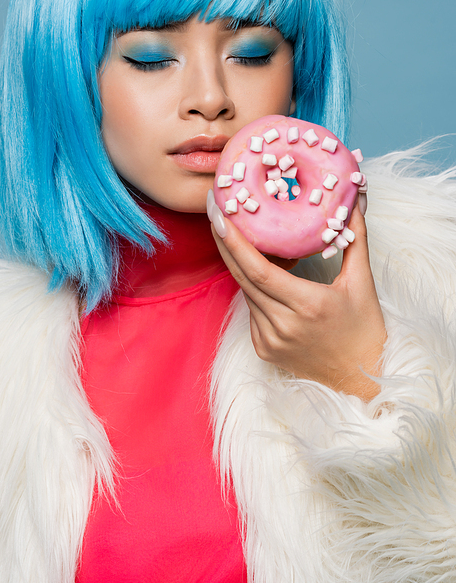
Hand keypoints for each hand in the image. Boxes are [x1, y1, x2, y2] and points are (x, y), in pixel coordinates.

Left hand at [210, 196, 385, 400]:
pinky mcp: (264, 350)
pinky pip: (252, 310)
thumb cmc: (365, 330)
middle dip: (225, 243)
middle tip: (217, 212)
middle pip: (242, 277)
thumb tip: (355, 202)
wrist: (361, 380)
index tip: (219, 216)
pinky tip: (263, 274)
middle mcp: (283, 325)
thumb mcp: (362, 283)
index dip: (234, 242)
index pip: (259, 270)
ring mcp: (270, 341)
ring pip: (246, 292)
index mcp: (307, 306)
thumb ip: (355, 239)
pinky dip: (254, 289)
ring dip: (241, 264)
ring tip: (241, 234)